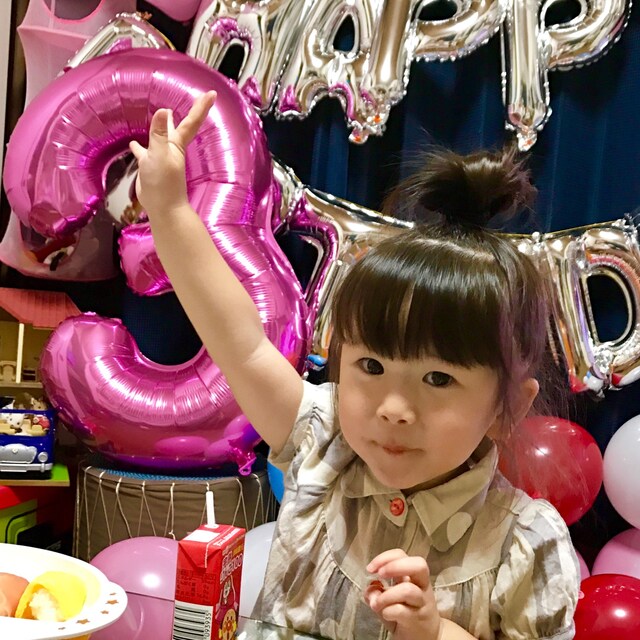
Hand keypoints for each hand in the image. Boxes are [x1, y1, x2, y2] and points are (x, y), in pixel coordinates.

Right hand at [129, 90, 216, 216]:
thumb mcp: (160, 155)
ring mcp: (161, 157)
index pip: (191, 121)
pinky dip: (140, 147)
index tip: (212, 93)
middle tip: (194, 100)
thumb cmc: (164, 183)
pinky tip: (134, 143)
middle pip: (179, 126)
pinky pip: (144, 152)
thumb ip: (159, 134)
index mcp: (176, 144)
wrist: (163, 208)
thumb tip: (162, 111)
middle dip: (186, 113)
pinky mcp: (149, 166)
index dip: (201, 107)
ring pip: (161, 137)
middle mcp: (171, 148)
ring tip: (161, 114)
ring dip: (161, 127)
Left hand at [365, 549, 442, 639]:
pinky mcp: (418, 620)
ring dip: (386, 596)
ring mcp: (422, 603)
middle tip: (379, 575)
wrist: (426, 638)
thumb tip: (370, 588)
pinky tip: (385, 615)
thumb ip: (377, 592)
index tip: (370, 569)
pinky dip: (388, 611)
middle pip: (419, 565)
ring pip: (408, 590)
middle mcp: (421, 586)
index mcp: (413, 576)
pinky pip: (402, 611)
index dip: (385, 558)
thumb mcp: (388, 600)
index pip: (402, 555)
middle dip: (394, 566)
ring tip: (376, 604)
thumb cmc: (405, 614)